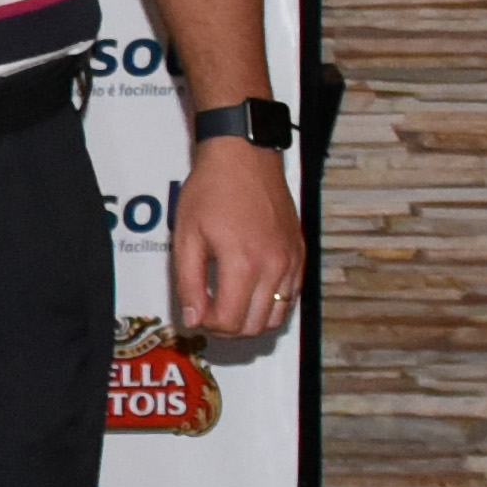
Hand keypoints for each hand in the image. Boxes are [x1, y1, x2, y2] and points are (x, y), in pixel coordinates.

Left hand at [169, 138, 305, 337]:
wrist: (243, 158)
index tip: (196, 313)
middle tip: (208, 312)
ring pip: (276, 318)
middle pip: (255, 327)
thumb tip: (194, 318)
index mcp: (243, 263)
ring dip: (250, 320)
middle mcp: (274, 267)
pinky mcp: (300, 255)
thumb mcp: (187, 236)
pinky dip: (269, 305)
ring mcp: (291, 262)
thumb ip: (189, 282)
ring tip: (227, 303)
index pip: (230, 322)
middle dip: (227, 328)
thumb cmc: (210, 190)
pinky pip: (290, 298)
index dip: (209, 326)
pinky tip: (248, 291)